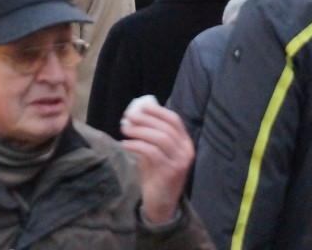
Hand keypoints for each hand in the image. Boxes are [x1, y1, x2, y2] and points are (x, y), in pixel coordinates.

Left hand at [121, 100, 192, 225]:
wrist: (161, 204)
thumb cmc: (156, 174)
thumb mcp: (156, 151)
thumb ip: (151, 134)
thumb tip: (137, 113)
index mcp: (185, 143)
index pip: (174, 120)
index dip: (157, 111)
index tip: (141, 106)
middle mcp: (186, 151)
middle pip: (166, 127)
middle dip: (145, 119)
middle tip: (128, 116)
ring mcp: (179, 162)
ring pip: (160, 138)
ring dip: (140, 131)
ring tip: (125, 129)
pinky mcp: (169, 172)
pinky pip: (152, 152)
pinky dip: (137, 145)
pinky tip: (126, 144)